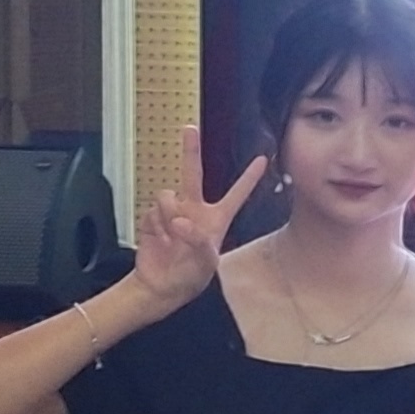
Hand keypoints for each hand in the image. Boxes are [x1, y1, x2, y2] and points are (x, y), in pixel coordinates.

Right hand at [131, 128, 263, 307]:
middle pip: (193, 173)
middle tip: (190, 128)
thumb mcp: (206, 263)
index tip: (263, 158)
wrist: (161, 285)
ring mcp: (173, 212)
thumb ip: (198, 240)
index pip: (237, 194)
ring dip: (168, 214)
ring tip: (172, 237)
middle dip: (190, 150)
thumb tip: (181, 221)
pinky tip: (161, 241)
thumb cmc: (190, 276)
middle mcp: (195, 209)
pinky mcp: (153, 218)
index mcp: (217, 219)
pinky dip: (156, 227)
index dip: (249, 177)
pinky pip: (152, 212)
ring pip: (166, 195)